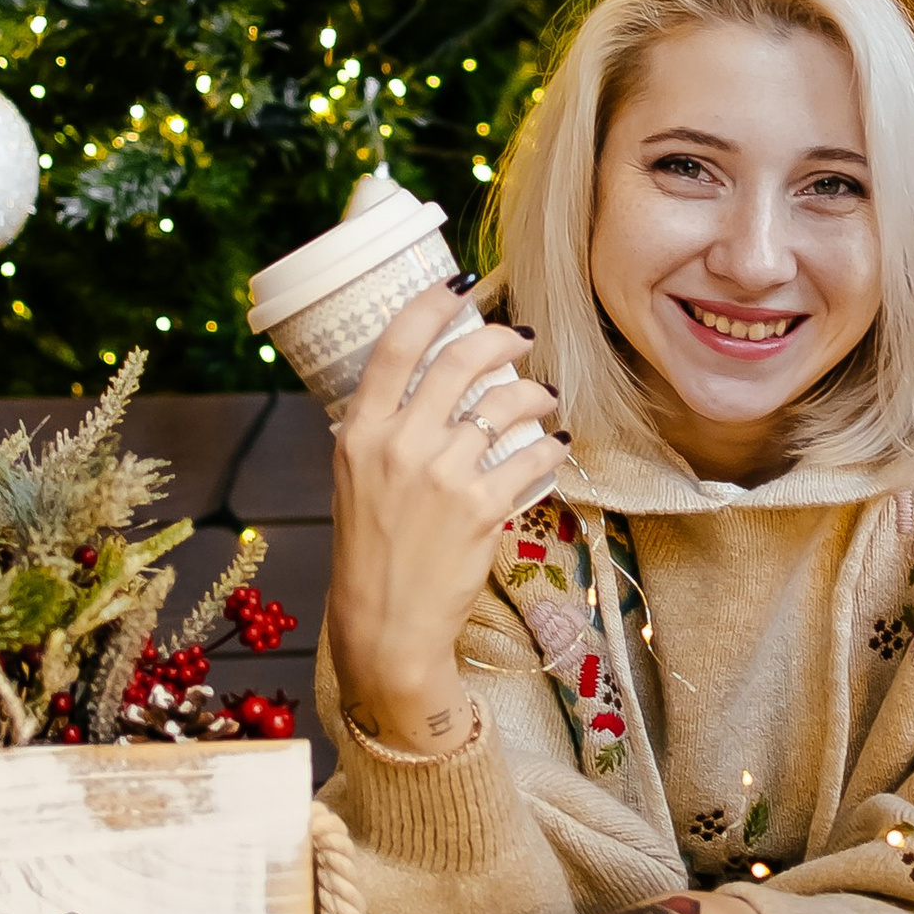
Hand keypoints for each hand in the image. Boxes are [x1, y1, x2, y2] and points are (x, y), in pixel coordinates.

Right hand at [327, 282, 567, 753]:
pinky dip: (550, 446)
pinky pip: (530, 457)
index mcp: (358, 432)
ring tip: (545, 396)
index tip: (459, 287)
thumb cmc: (370, 553)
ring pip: (503, 405)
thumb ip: (384, 432)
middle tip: (521, 336)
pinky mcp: (479, 508)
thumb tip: (426, 388)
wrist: (384, 626)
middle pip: (458, 362)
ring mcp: (440, 475)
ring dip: (534, 393)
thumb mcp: (356, 481)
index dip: (431, 306)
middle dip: (499, 338)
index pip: (395, 346)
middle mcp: (397, 445)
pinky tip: (557, 446)